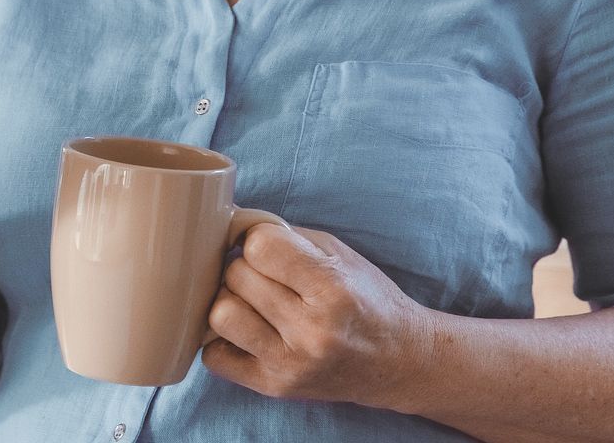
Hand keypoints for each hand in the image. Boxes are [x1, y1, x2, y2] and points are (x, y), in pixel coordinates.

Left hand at [201, 223, 437, 410]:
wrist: (400, 362)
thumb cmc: (366, 299)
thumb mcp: (338, 254)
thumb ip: (285, 235)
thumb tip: (230, 225)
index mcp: (332, 289)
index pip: (259, 247)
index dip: (259, 241)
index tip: (273, 250)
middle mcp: (311, 331)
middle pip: (236, 276)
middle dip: (247, 269)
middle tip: (269, 279)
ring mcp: (292, 364)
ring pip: (220, 315)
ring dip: (232, 302)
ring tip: (254, 304)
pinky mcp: (275, 388)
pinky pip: (214, 356)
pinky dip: (223, 340)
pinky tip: (249, 332)